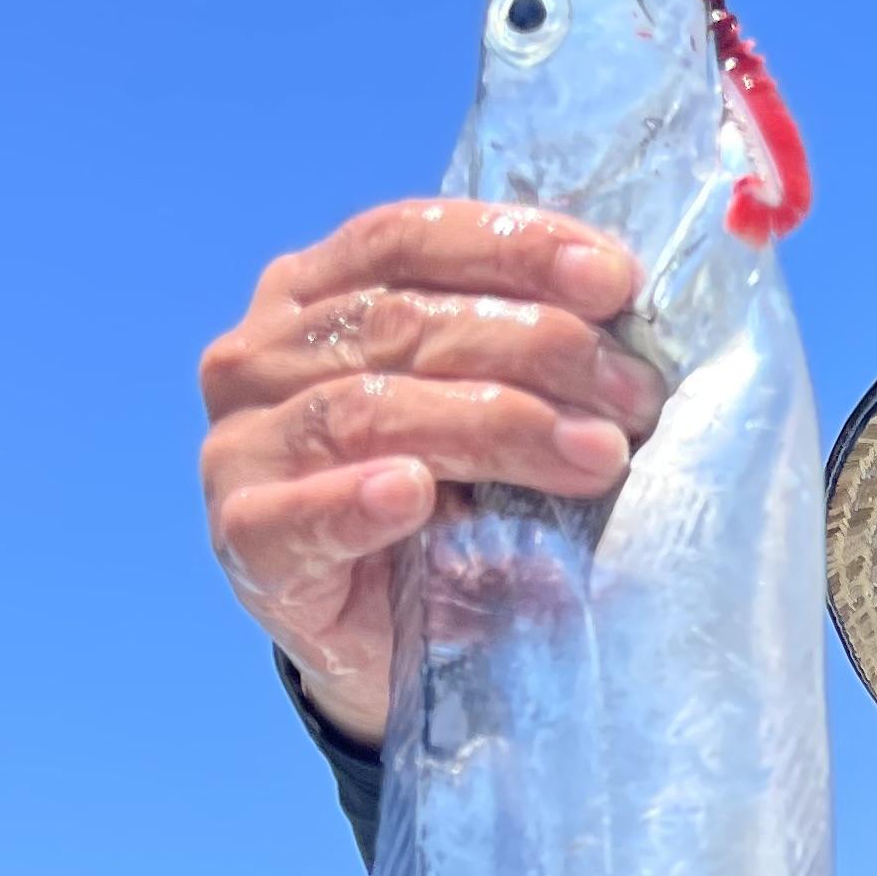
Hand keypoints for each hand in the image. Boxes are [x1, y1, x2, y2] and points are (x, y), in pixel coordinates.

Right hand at [200, 200, 661, 746]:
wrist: (389, 638)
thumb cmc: (447, 504)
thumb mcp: (486, 408)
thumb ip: (520, 353)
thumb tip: (631, 315)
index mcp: (316, 291)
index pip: (408, 237)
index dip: (514, 247)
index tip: (616, 279)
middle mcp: (261, 354)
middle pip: (399, 321)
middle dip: (537, 347)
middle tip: (635, 396)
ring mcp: (241, 446)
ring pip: (365, 408)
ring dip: (494, 426)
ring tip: (593, 456)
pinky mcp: (244, 540)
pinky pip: (293, 516)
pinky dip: (354, 501)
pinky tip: (412, 495)